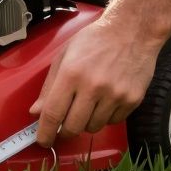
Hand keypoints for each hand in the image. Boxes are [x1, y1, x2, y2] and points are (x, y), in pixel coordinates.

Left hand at [29, 19, 160, 147]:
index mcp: (71, 74)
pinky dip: (106, 117)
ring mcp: (115, 94)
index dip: (45, 132)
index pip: (53, 114)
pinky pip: (113, 122)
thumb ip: (49, 87)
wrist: (133, 30)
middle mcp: (93, 86)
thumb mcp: (64, 56)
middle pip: (73, 127)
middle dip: (65, 130)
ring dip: (86, 122)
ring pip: (93, 127)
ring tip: (89, 103)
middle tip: (65, 123)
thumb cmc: (95, 40)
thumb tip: (36, 111)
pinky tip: (106, 100)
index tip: (43, 141)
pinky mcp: (132, 99)